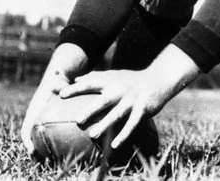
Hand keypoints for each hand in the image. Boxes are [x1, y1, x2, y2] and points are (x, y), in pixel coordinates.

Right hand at [21, 43, 88, 154]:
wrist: (58, 79)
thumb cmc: (57, 82)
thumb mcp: (58, 82)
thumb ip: (59, 86)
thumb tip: (62, 90)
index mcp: (33, 111)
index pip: (26, 129)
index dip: (27, 141)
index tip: (32, 150)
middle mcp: (35, 118)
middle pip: (31, 138)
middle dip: (33, 149)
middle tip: (40, 161)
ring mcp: (41, 120)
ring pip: (40, 137)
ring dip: (43, 148)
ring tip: (50, 159)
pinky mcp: (49, 121)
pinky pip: (49, 133)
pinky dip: (54, 141)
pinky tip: (65, 148)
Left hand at [60, 45, 199, 148]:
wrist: (158, 79)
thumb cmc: (131, 80)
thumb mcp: (115, 75)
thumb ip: (96, 77)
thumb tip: (75, 80)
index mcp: (111, 81)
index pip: (91, 83)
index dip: (76, 88)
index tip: (61, 95)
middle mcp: (121, 90)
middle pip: (104, 100)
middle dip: (91, 109)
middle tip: (78, 120)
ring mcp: (132, 100)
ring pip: (118, 114)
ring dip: (106, 124)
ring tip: (93, 135)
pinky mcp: (143, 109)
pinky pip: (132, 124)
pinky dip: (124, 134)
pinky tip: (114, 145)